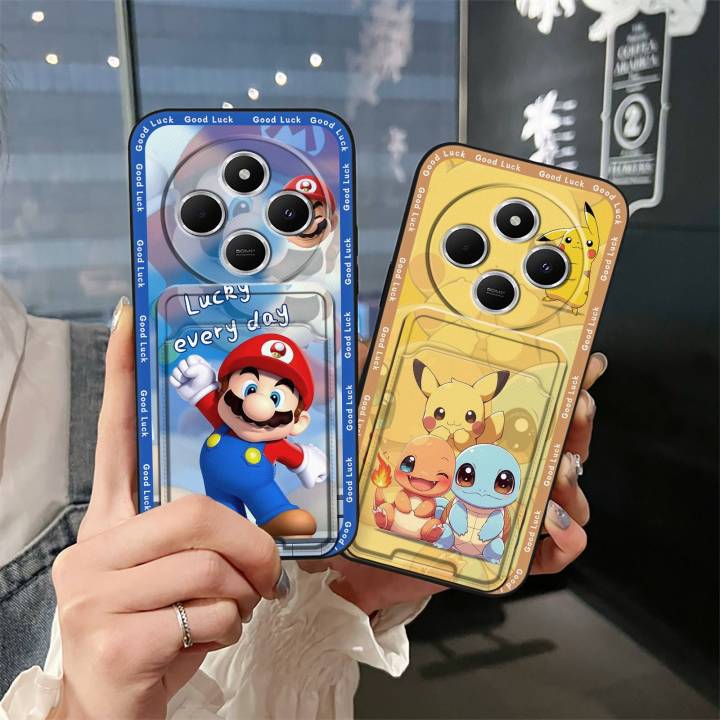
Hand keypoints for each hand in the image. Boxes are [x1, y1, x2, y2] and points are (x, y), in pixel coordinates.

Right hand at [51, 300, 285, 719]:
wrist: (108, 707)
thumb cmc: (155, 629)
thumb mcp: (182, 576)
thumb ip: (216, 540)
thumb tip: (285, 524)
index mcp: (110, 522)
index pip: (115, 437)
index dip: (121, 377)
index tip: (127, 318)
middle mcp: (92, 547)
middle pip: (194, 511)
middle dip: (250, 545)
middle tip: (265, 573)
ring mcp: (92, 594)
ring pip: (209, 566)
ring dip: (241, 596)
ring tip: (229, 612)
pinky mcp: (110, 640)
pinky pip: (206, 615)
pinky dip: (227, 632)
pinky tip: (201, 642)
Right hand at [169, 354, 217, 403]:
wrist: (201, 395)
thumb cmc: (204, 382)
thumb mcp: (204, 371)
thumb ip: (195, 368)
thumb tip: (185, 373)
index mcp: (195, 360)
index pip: (189, 359)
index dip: (194, 366)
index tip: (200, 372)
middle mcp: (187, 365)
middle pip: (181, 363)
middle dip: (187, 373)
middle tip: (193, 378)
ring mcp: (181, 372)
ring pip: (175, 371)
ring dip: (181, 378)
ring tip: (187, 382)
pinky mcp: (176, 380)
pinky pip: (171, 378)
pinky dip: (176, 383)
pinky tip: (181, 386)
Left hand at [300, 344, 606, 614]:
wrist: (366, 557)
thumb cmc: (377, 490)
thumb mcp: (372, 430)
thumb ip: (369, 384)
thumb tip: (359, 341)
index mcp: (482, 436)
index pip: (533, 404)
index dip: (566, 382)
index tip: (585, 365)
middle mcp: (503, 469)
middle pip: (562, 441)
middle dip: (578, 422)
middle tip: (574, 408)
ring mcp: (510, 510)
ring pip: (566, 493)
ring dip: (572, 480)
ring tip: (559, 470)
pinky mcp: (508, 553)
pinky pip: (553, 550)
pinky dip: (568, 538)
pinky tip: (557, 524)